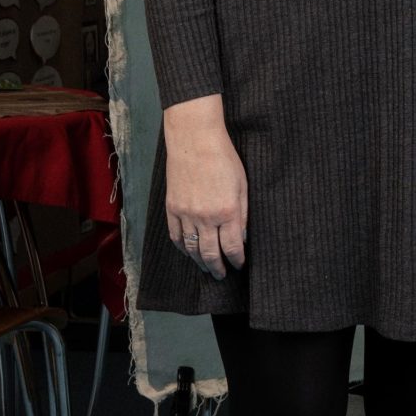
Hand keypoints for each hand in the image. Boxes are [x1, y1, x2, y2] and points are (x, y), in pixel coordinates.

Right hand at [164, 95, 247, 278]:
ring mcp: (186, 214)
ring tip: (206, 268)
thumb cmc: (224, 158)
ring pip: (191, 248)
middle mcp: (206, 217)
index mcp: (227, 212)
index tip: (239, 265)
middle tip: (221, 275)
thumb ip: (243, 214)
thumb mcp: (242, 185)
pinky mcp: (172, 207)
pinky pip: (176, 236)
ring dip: (199, 261)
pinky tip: (187, 252)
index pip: (232, 247)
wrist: (195, 140)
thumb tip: (241, 238)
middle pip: (210, 253)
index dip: (236, 260)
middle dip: (217, 267)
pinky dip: (182, 247)